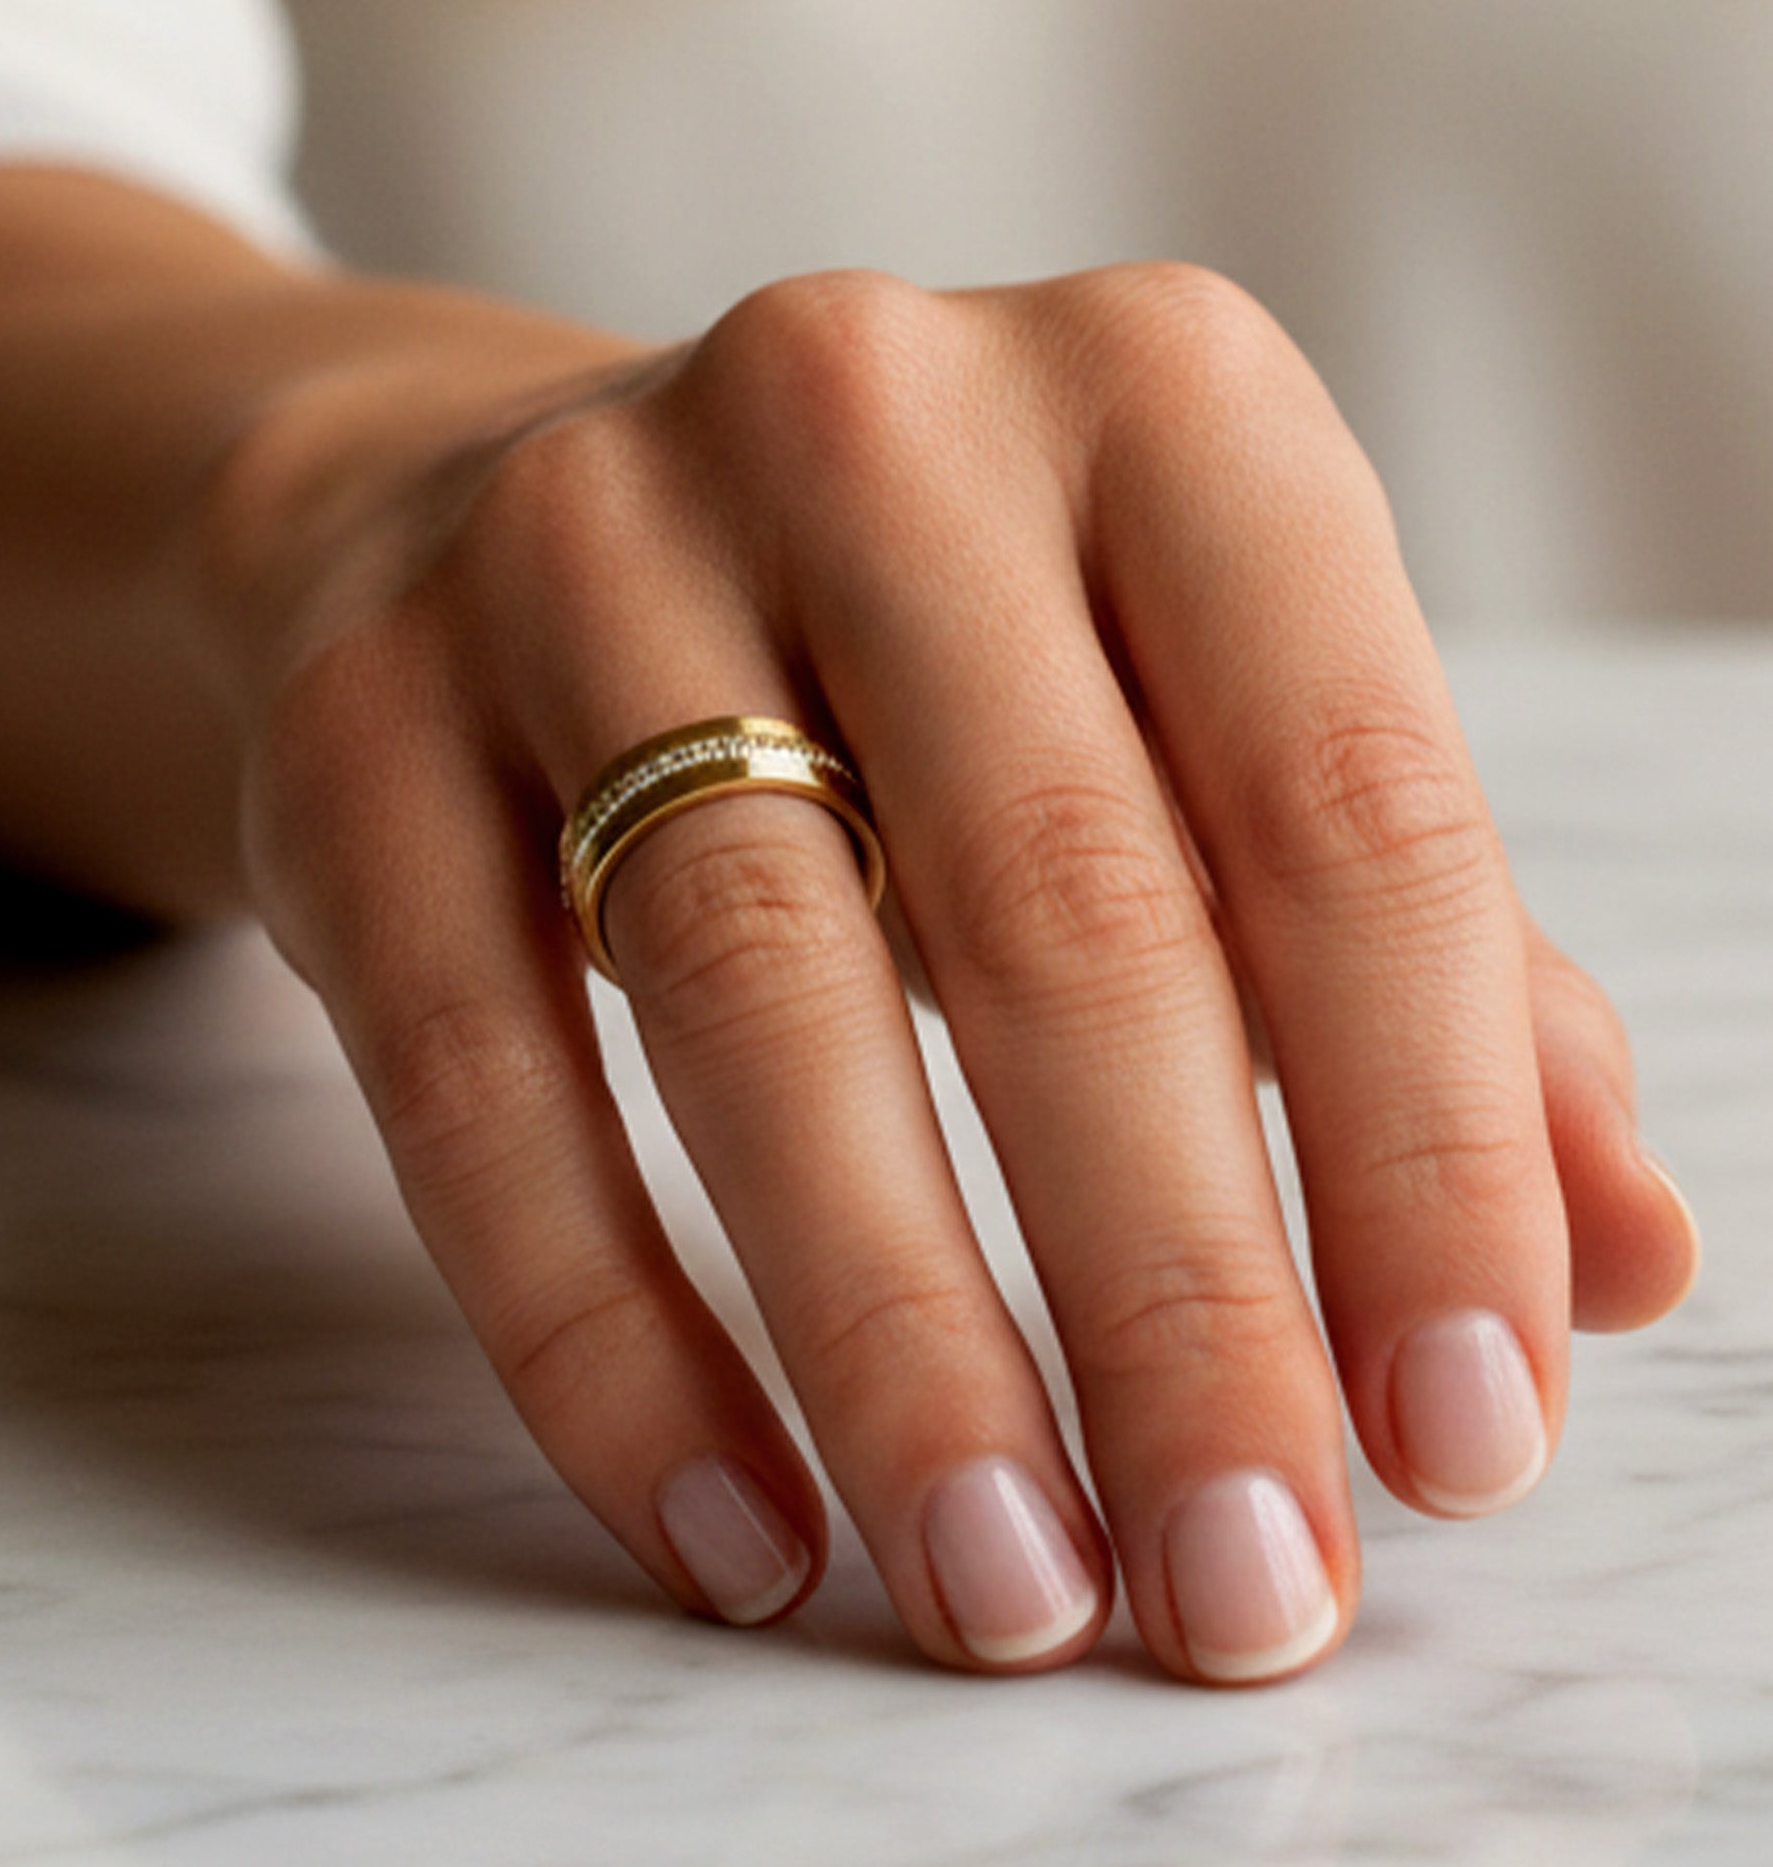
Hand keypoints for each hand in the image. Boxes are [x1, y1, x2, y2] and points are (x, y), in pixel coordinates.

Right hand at [227, 261, 1698, 1682]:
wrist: (499, 509)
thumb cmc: (939, 657)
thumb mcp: (1200, 726)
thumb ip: (1427, 965)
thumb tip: (1615, 1254)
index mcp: (1151, 392)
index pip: (1339, 788)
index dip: (1423, 1139)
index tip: (1461, 1436)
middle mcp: (863, 406)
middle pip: (1055, 893)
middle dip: (1177, 1286)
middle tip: (1249, 1576)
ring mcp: (582, 538)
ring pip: (754, 980)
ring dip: (904, 1335)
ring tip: (1010, 1585)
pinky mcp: (363, 707)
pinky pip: (481, 1066)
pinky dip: (610, 1330)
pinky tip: (742, 1521)